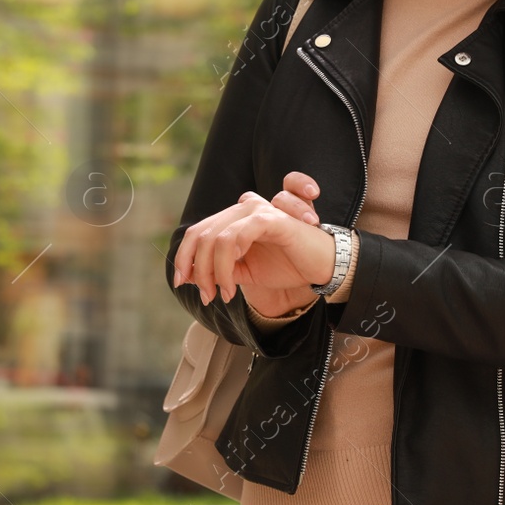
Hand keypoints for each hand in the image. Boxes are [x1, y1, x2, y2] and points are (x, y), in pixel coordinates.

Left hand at [172, 177, 334, 307]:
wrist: (322, 267)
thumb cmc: (287, 265)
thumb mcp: (245, 271)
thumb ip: (219, 270)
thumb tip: (187, 277)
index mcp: (236, 217)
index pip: (199, 231)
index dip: (184, 256)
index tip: (182, 282)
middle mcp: (244, 208)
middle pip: (202, 234)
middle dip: (198, 269)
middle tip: (206, 295)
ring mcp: (258, 211)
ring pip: (216, 238)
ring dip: (213, 272)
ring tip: (223, 294)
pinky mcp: (271, 219)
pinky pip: (236, 236)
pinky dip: (226, 264)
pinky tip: (232, 286)